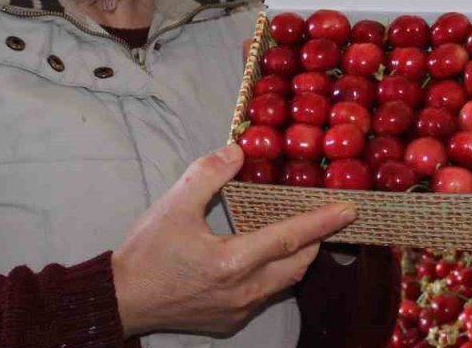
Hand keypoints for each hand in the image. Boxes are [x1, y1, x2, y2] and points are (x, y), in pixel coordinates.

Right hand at [112, 144, 356, 337]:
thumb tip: (238, 150)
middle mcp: (244, 290)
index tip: (350, 210)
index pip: (290, 237)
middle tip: (325, 217)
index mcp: (233, 260)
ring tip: (299, 234)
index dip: (322, 221)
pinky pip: (266, 296)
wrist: (121, 299)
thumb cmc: (147, 253)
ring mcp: (239, 310)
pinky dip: (274, 275)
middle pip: (298, 263)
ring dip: (296, 258)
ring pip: (284, 282)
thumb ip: (208, 174)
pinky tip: (263, 259)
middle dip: (316, 240)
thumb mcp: (174, 205)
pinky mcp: (230, 321)